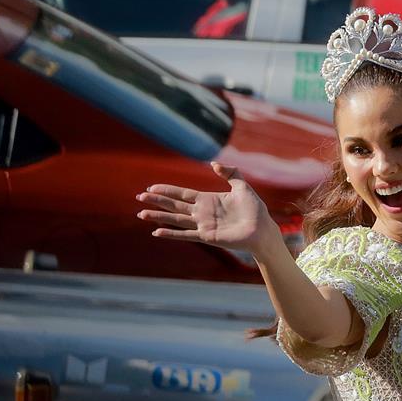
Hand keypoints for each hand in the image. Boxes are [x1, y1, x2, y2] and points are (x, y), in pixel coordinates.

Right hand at [136, 162, 277, 257]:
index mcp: (208, 200)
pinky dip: (171, 234)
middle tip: (139, 197)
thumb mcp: (242, 186)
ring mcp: (203, 225)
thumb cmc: (255, 209)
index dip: (167, 190)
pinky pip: (186, 235)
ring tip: (141, 214)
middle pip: (174, 205)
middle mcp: (202, 212)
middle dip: (157, 201)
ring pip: (176, 220)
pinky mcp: (207, 236)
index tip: (151, 187)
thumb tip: (213, 164)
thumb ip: (230, 173)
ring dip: (158, 217)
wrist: (262, 229)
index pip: (183, 194)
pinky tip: (157, 231)